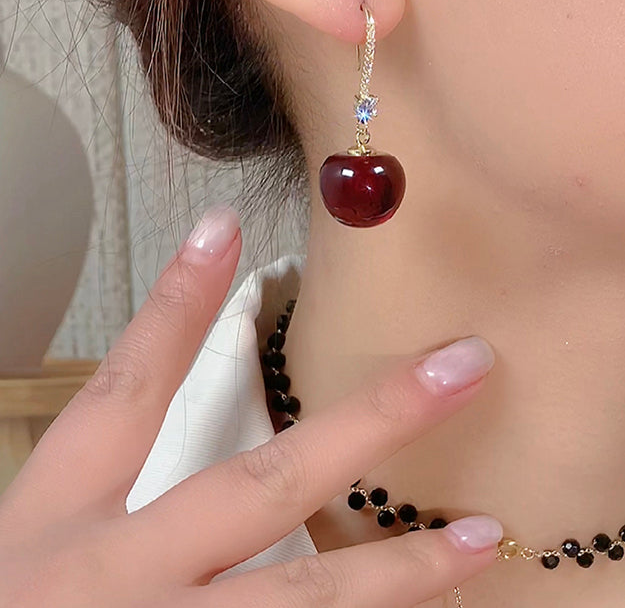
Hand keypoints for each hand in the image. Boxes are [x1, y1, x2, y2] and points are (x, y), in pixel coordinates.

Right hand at [0, 206, 500, 607]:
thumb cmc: (13, 606)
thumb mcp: (35, 540)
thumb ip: (112, 490)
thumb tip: (210, 436)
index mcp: (60, 517)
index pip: (129, 387)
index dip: (176, 303)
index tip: (225, 229)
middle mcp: (116, 574)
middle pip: (259, 484)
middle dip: (368, 424)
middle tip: (459, 366)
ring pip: (301, 601)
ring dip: (397, 569)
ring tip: (478, 534)